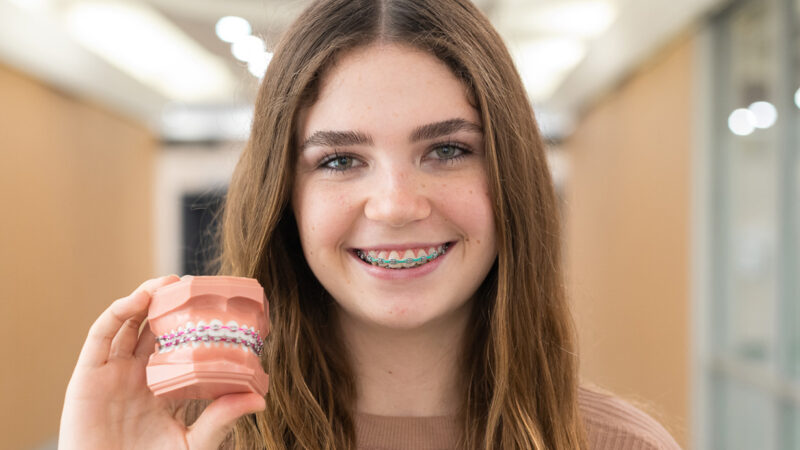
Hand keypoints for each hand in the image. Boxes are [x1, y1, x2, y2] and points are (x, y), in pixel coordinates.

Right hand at [58, 275, 265, 449]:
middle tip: (196, 284)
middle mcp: (139, 374)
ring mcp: (113, 372)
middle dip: (173, 303)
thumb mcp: (194, 443)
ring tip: (170, 282)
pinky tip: (139, 299)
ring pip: (130, 323)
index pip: (183, 345)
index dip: (196, 323)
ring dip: (147, 297)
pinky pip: (101, 335)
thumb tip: (261, 400)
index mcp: (166, 386)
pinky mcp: (87, 376)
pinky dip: (118, 312)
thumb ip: (221, 420)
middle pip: (156, 327)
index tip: (219, 305)